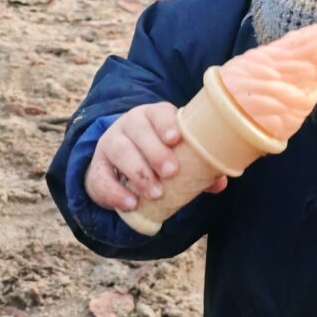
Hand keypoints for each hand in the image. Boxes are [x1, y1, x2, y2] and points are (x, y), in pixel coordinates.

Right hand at [85, 102, 226, 211]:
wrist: (123, 163)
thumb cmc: (161, 154)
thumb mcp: (179, 155)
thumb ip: (199, 166)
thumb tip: (219, 183)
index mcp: (154, 116)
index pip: (159, 112)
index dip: (166, 124)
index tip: (175, 138)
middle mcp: (130, 125)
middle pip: (138, 131)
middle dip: (155, 151)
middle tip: (171, 172)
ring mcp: (111, 143)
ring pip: (120, 151)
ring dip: (139, 172)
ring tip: (156, 192)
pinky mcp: (97, 167)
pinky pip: (101, 177)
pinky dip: (115, 192)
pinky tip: (130, 203)